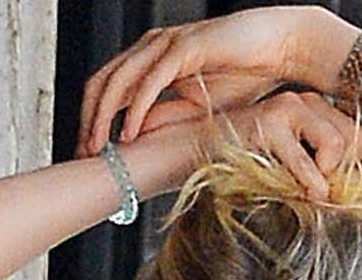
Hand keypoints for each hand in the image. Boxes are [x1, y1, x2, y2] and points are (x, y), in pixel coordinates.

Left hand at [78, 7, 347, 153]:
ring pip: (119, 81)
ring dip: (103, 116)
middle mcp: (151, 48)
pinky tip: (129, 133)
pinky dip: (136, 108)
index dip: (91, 119)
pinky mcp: (183, 48)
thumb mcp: (197, 107)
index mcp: (150, 59)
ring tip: (97, 147)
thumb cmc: (245, 75)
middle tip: (82, 154)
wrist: (280, 49)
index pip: (107, 88)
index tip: (87, 152)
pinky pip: (150, 81)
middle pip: (102, 82)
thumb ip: (166, 116)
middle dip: (87, 119)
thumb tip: (132, 135)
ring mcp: (165, 44)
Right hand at [219, 91, 361, 201]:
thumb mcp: (289, 175)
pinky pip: (305, 157)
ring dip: (334, 178)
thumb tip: (360, 202)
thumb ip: (321, 179)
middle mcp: (310, 105)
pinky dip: (312, 181)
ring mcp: (290, 108)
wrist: (189, 152)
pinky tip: (309, 194)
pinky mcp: (270, 120)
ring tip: (319, 197)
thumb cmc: (240, 168)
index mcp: (320, 117)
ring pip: (338, 144)